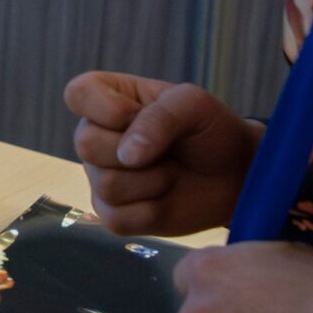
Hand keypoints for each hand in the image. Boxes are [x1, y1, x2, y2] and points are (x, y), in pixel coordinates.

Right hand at [64, 71, 260, 235]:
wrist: (234, 175)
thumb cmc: (210, 130)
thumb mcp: (193, 105)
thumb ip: (159, 118)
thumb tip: (126, 156)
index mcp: (108, 99)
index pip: (77, 94)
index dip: (106, 108)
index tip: (139, 113)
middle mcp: (96, 138)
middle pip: (86, 144)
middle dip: (140, 150)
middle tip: (168, 149)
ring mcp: (100, 179)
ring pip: (107, 185)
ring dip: (154, 180)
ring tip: (172, 172)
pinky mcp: (113, 215)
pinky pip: (118, 218)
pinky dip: (153, 210)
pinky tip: (167, 197)